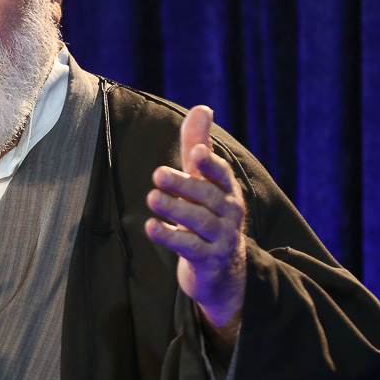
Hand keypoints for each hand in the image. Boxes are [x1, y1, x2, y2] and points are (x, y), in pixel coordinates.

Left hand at [144, 106, 246, 351]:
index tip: (195, 153)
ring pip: (200, 222)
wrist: (223, 272)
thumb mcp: (203, 182)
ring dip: (175, 209)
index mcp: (227, 191)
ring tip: (152, 197)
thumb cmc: (208, 214)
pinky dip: (170, 236)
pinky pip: (190, 248)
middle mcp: (228, 213)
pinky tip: (151, 227)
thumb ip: (198, 146)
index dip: (210, 164)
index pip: (222, 174)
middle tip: (157, 174)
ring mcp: (221, 239)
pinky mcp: (208, 261)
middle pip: (208, 197)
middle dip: (185, 184)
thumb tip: (202, 108)